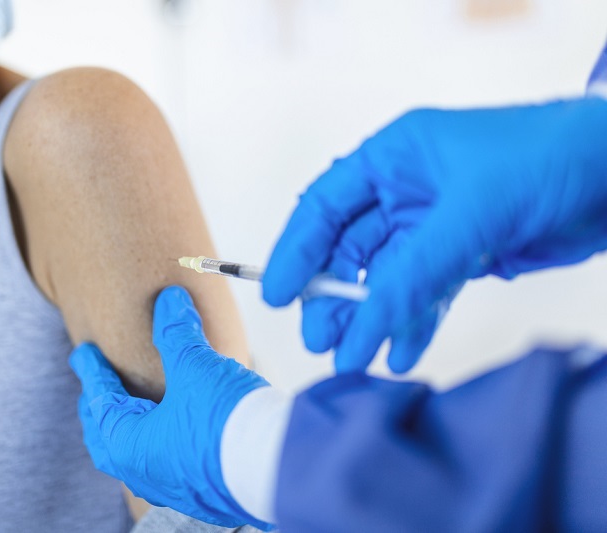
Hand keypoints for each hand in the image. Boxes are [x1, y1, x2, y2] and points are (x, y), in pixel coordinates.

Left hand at [70, 286, 272, 529]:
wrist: (279, 468)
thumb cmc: (228, 423)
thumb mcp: (196, 367)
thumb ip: (177, 333)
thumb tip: (170, 301)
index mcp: (130, 445)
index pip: (101, 400)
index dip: (92, 371)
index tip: (84, 354)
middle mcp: (146, 474)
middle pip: (109, 439)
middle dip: (101, 410)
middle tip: (96, 389)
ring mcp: (176, 487)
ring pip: (137, 456)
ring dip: (130, 429)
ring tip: (133, 409)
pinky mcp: (205, 492)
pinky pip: (167, 465)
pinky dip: (160, 443)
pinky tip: (175, 432)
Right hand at [263, 98, 606, 372]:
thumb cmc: (545, 161)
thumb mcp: (468, 215)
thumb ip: (410, 274)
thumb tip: (360, 329)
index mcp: (393, 159)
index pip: (324, 207)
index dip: (296, 251)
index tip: (280, 295)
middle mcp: (406, 191)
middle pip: (349, 250)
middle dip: (333, 297)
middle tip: (320, 339)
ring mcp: (433, 226)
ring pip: (385, 279)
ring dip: (370, 318)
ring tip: (354, 358)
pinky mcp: (464, 255)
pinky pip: (424, 294)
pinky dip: (413, 323)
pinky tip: (402, 351)